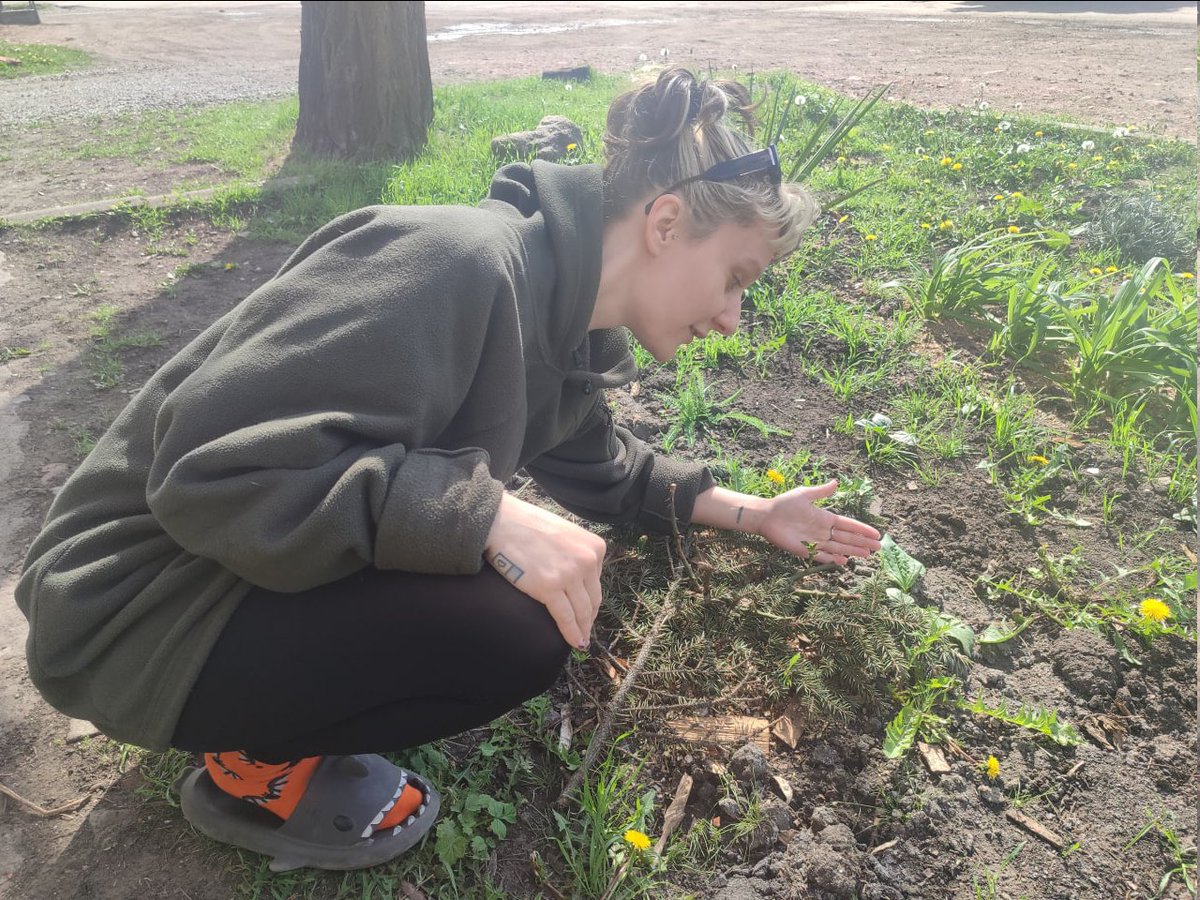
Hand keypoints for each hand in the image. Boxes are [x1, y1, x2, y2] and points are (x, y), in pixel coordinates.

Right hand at [483, 491, 606, 648]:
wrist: (501, 522)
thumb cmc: (527, 526)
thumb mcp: (565, 534)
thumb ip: (576, 553)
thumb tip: (577, 579)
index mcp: (594, 547)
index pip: (596, 581)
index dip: (591, 600)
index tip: (586, 612)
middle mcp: (587, 560)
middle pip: (592, 599)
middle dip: (589, 618)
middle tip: (585, 631)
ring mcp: (569, 574)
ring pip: (582, 611)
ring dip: (582, 630)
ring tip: (580, 642)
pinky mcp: (549, 587)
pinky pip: (565, 617)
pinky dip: (571, 633)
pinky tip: (574, 643)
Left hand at [756, 479, 881, 565]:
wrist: (766, 515)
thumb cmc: (784, 504)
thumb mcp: (805, 495)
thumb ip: (821, 492)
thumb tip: (836, 482)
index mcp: (825, 518)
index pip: (847, 525)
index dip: (861, 529)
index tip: (875, 533)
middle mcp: (822, 531)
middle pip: (846, 538)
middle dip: (862, 543)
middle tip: (878, 548)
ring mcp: (815, 541)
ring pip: (838, 548)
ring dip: (852, 551)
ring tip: (867, 555)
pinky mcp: (805, 550)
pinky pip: (822, 556)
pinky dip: (833, 559)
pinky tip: (844, 561)